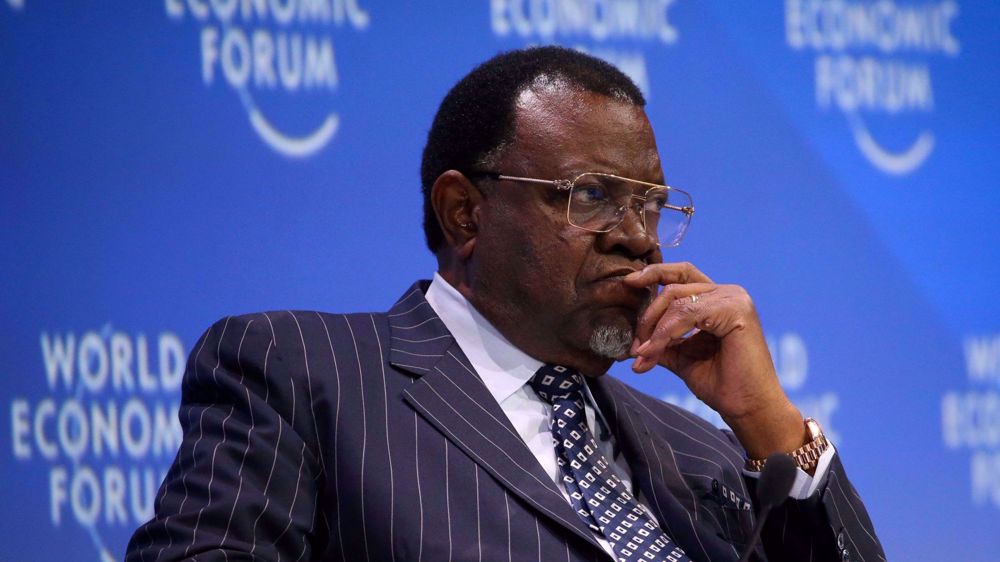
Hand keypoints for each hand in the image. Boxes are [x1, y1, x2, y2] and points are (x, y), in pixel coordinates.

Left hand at [623, 262, 805, 458]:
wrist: (748, 408)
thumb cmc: (722, 385)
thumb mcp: (682, 358)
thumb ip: (661, 343)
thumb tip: (632, 345)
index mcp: (718, 299)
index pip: (681, 276)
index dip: (654, 274)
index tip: (628, 283)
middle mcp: (728, 293)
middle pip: (674, 288)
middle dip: (648, 316)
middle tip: (635, 347)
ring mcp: (734, 299)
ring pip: (677, 301)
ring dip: (654, 330)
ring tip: (643, 355)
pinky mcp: (736, 310)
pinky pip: (687, 314)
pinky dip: (665, 333)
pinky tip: (654, 351)